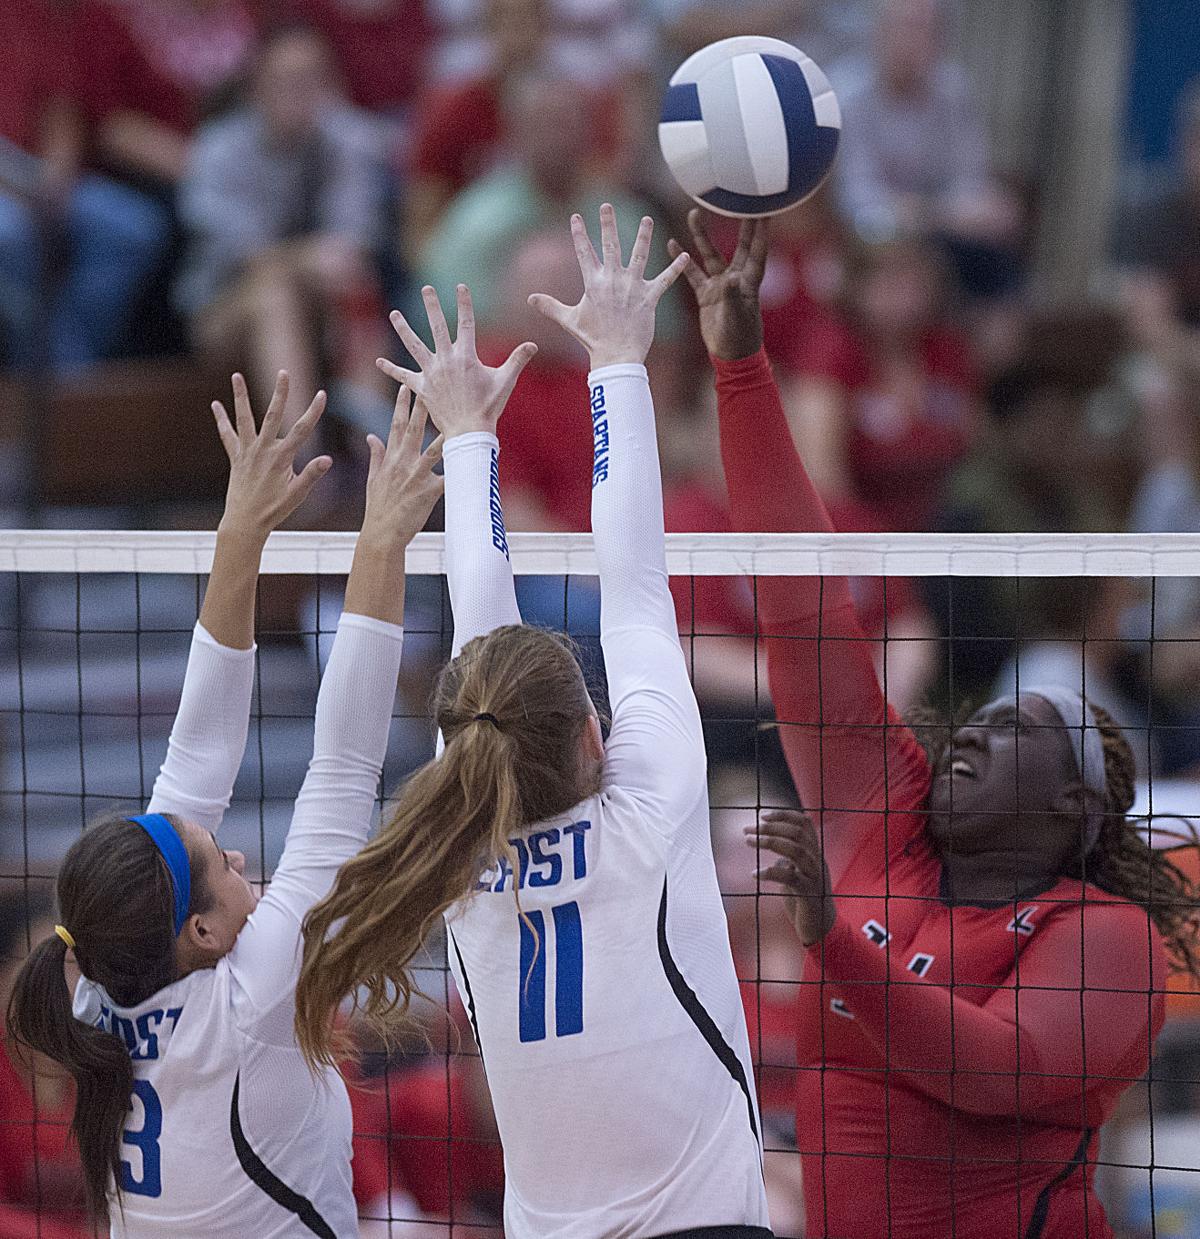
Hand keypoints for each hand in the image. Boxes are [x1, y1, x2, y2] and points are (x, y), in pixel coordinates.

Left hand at [211, 371, 331, 541]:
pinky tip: (215, 405)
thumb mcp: (297, 495)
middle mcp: (262, 450)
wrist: (244, 523)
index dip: (313, 411)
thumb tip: (327, 459)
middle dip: (280, 393)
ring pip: (244, 418)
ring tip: (236, 375)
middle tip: (283, 373)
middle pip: (272, 415)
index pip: (301, 430)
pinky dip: (221, 420)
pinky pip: (227, 435)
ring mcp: (247, 452)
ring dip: (240, 396)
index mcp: (281, 458)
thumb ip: (312, 475)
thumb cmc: (273, 510)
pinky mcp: (235, 457)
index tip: (322, 394)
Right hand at [360, 388, 444, 550]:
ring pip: (435, 448)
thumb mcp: (373, 479)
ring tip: (457, 417)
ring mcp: (417, 476)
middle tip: (433, 387)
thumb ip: (376, 455)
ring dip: (446, 432)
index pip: (396, 425)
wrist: (382, 533)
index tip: (407, 386)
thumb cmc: (379, 508)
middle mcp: (403, 462)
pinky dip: (460, 469)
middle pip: (415, 429)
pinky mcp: (429, 491)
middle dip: (423, 406)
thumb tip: (371, 436)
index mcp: (391, 458)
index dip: (401, 405)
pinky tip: (474, 459)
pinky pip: (449, 477)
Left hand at [378, 284, 536, 438]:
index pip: (466, 322)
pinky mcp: (422, 388)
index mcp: (466, 356)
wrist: (469, 431)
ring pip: (414, 345)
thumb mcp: (506, 381)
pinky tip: (378, 361)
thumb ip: (517, 360)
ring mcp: (431, 373)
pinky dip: (391, 369)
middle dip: (431, 305)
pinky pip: (404, 376)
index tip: (460, 286)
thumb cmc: (489, 407)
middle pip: (436, 326)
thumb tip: (533, 344)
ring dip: (403, 328)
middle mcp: (446, 360)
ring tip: (394, 314)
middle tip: (426, 288)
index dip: (464, 303)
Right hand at [529, 204, 688, 369]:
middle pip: (610, 245)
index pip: (584, 253)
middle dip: (607, 224)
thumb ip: (550, 306)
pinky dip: (676, 268)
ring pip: (639, 255)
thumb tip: (530, 299)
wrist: (616, 356)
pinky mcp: (649, 298)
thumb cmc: (592, 339)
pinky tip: (685, 255)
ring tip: (647, 219)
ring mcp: (632, 288)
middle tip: (606, 204)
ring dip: (643, 236)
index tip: (576, 217)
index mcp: (593, 283)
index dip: (579, 234)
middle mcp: (613, 280)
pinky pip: (665, 280)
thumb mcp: (569, 320)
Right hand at [668, 209, 767, 360]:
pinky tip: (672, 244)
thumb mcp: (736, 317)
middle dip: (739, 223)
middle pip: (738, 245)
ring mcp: (720, 285)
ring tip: (694, 213)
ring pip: (710, 254)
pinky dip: (683, 260)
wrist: (730, 356)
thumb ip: (733, 296)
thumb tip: (731, 278)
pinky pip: (692, 273)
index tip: (764, 207)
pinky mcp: (706, 294)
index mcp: (749, 282)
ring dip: (702, 236)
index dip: (760, 230)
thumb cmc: (739, 337)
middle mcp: (736, 278)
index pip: (757, 250)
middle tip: (738, 199)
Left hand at [745, 809, 835, 947]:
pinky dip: (771, 872)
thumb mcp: (797, 876)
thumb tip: (774, 850)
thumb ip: (789, 861)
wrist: (822, 930)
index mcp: (815, 854)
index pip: (804, 824)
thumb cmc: (805, 901)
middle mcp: (817, 861)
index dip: (784, 815)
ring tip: (748, 841)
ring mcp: (815, 877)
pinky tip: (755, 873)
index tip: (763, 816)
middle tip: (748, 830)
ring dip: (769, 842)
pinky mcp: (809, 894)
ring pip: (796, 850)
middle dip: (771, 827)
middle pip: (798, 833)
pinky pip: (790, 877)